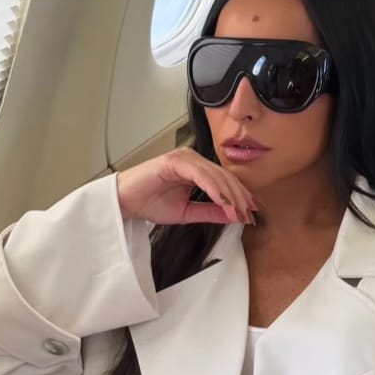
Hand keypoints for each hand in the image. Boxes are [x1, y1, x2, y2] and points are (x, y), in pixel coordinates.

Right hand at [116, 148, 256, 226]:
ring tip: (238, 213)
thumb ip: (209, 211)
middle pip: (225, 177)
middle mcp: (193, 160)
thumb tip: (232, 216)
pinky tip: (223, 202)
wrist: (124, 202)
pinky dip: (215, 189)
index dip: (239, 198)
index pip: (225, 181)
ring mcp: (185, 158)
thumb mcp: (186, 212)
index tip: (249, 215)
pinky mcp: (176, 161)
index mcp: (196, 169)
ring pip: (216, 176)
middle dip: (239, 198)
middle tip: (249, 215)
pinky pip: (202, 175)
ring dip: (230, 195)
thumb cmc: (149, 203)